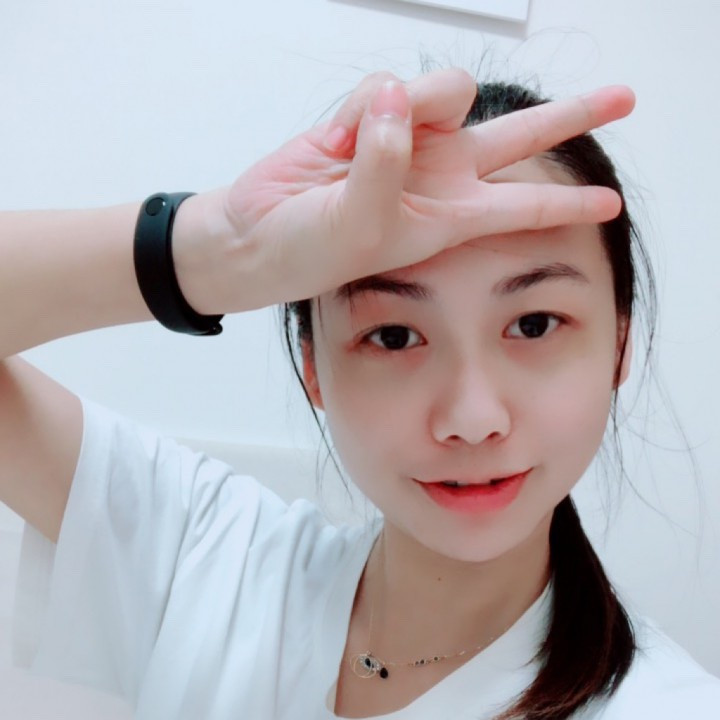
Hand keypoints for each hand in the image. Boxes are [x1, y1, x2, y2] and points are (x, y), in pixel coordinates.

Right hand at [174, 69, 634, 312]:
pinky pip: (386, 85)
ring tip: (348, 152)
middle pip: (522, 135)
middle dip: (571, 114)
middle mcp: (441, 175)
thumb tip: (396, 99)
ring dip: (401, 109)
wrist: (258, 230)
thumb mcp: (356, 224)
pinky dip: (356, 111)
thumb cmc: (308, 249)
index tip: (610, 204)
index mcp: (449, 217)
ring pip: (445, 90)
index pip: (524, 208)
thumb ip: (385, 164)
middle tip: (623, 96)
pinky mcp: (376, 116)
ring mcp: (411, 143)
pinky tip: (333, 144)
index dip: (568, 203)